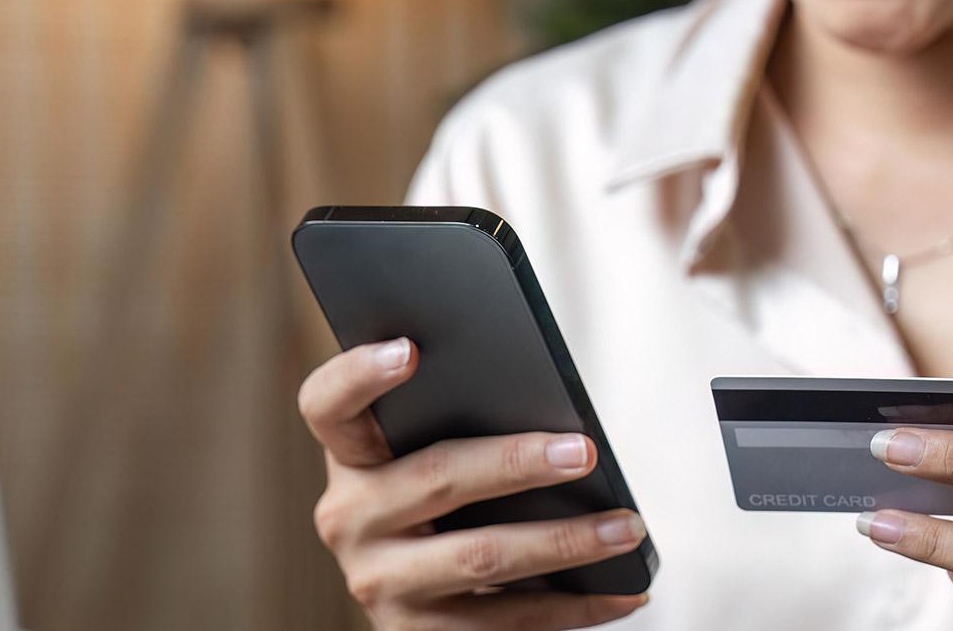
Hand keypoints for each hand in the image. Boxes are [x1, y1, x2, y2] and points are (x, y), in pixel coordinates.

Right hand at [298, 337, 649, 629]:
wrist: (423, 606)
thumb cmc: (446, 504)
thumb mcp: (433, 461)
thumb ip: (462, 429)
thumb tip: (558, 416)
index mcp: (350, 458)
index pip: (327, 405)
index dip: (359, 375)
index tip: (411, 349)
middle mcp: (349, 518)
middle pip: (434, 478)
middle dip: (517, 462)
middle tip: (583, 451)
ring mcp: (380, 582)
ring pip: (480, 556)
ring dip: (565, 542)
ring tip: (625, 527)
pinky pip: (507, 620)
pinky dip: (576, 605)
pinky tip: (624, 592)